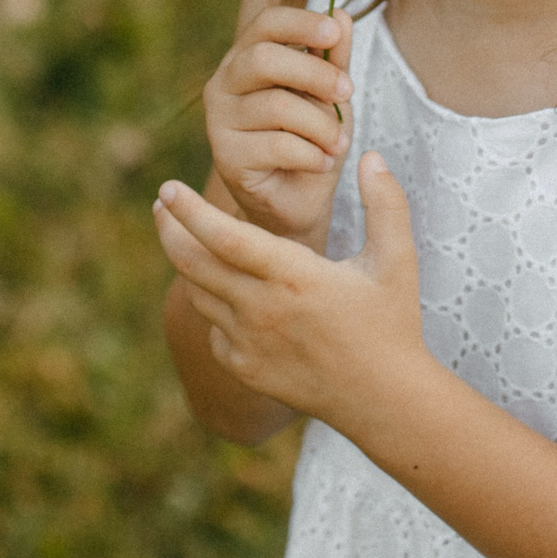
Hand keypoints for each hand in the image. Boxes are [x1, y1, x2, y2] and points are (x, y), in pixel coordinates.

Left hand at [153, 151, 426, 424]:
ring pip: (200, 294)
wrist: (384, 401)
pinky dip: (213, 304)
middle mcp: (262, 310)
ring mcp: (249, 343)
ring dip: (188, 263)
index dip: (191, 211)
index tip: (169, 187)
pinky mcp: (245, 368)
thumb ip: (386, 203)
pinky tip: (222, 290)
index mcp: (294, 277)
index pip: (225, 238)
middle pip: (194, 264)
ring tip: (184, 238)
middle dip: (169, 229)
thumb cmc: (392, 324)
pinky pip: (213, 328)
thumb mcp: (396, 259)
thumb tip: (371, 156)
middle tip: (161, 202)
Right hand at [202, 7, 353, 246]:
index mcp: (247, 57)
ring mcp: (219, 121)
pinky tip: (322, 163)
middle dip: (314, 74)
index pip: (266, 23)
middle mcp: (224, 84)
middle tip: (348, 92)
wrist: (299, 202)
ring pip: (275, 106)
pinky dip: (311, 154)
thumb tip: (342, 14)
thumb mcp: (330, 95)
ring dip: (321, 125)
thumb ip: (333, 59)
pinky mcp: (225, 158)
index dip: (300, 22)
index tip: (333, 33)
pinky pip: (275, 145)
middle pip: (263, 59)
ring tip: (339, 143)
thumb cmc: (312, 140)